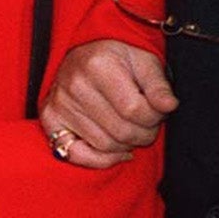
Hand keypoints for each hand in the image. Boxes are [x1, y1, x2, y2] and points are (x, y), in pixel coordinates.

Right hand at [39, 39, 177, 167]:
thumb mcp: (144, 62)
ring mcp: (59, 103)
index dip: (155, 118)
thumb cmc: (118, 60)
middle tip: (148, 124)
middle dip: (144, 134)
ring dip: (126, 145)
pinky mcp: (49, 119)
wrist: (82, 57)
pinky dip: (101, 160)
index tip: (158, 112)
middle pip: (121, 131)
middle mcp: (74, 84)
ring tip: (131, 129)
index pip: (135, 110)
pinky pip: (76, 154)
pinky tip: (117, 151)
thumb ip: (159, 86)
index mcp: (98, 65)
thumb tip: (169, 106)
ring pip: (105, 145)